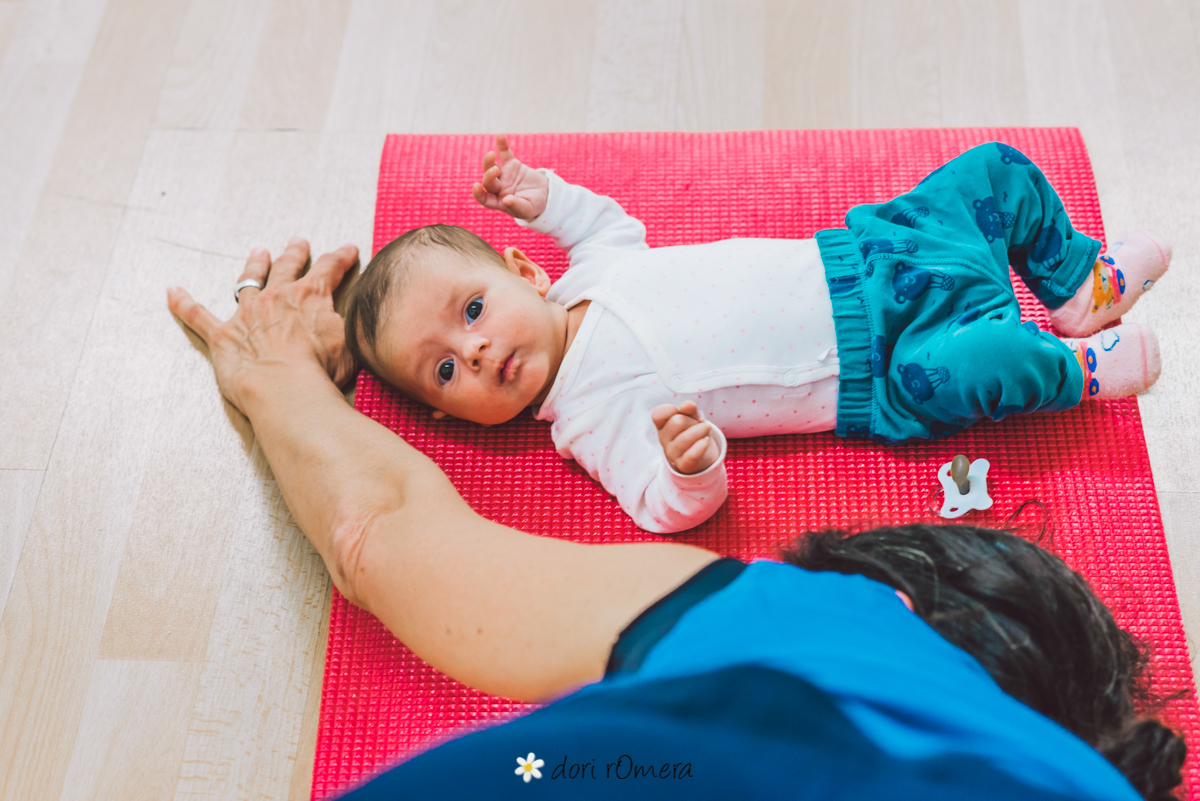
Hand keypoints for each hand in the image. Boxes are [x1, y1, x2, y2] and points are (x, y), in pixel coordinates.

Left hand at [167, 239, 358, 414]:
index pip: (329, 269)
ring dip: (253, 266)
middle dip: (294, 253)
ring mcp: (247, 313)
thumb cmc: (320, 370)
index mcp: (310, 296)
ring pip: (249, 281)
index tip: (348, 250)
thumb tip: (357, 319)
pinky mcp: (222, 335)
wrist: (285, 388)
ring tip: (258, 253)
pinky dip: (183, 304)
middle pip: (287, 267)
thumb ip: (349, 325)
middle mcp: (277, 297)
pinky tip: (172, 292)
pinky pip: (197, 316)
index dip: (340, 258)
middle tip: (298, 243)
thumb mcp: (351, 342)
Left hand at [471, 134, 548, 220]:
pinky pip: (504, 154)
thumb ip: (517, 206)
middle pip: (488, 181)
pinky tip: (500, 136)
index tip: (476, 186)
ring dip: (489, 160)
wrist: (545, 194)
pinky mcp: (512, 165)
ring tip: (491, 154)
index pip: (485, 198)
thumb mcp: (528, 210)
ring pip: (491, 166)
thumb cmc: (534, 206)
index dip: (478, 193)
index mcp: (499, 201)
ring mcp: (504, 175)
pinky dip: (502, 145)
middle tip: (495, 170)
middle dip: (489, 175)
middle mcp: (498, 188)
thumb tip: (506, 200)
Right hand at [651, 401, 720, 474]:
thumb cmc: (692, 430)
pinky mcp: (683, 465)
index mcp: (662, 425)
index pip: (658, 414)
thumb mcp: (692, 416)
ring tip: (706, 430)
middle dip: (692, 421)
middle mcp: (663, 439)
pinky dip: (701, 446)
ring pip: (685, 438)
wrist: (700, 453)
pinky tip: (706, 441)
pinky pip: (691, 455)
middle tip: (698, 424)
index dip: (671, 409)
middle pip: (677, 422)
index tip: (681, 412)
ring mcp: (672, 453)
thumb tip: (687, 405)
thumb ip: (689, 409)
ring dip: (701, 431)